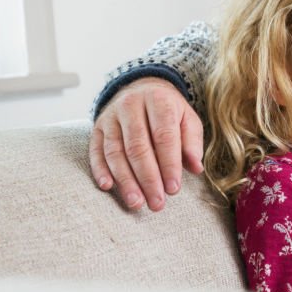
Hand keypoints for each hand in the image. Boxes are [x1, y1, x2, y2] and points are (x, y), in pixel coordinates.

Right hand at [88, 77, 203, 210]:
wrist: (141, 89)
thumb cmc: (169, 111)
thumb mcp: (187, 118)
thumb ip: (192, 142)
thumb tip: (196, 167)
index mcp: (158, 100)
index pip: (164, 136)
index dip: (169, 164)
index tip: (174, 189)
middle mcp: (131, 105)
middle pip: (138, 146)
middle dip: (148, 179)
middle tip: (157, 203)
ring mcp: (111, 116)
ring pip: (115, 151)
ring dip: (125, 180)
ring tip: (136, 202)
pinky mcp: (97, 127)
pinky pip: (96, 151)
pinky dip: (100, 170)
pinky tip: (108, 187)